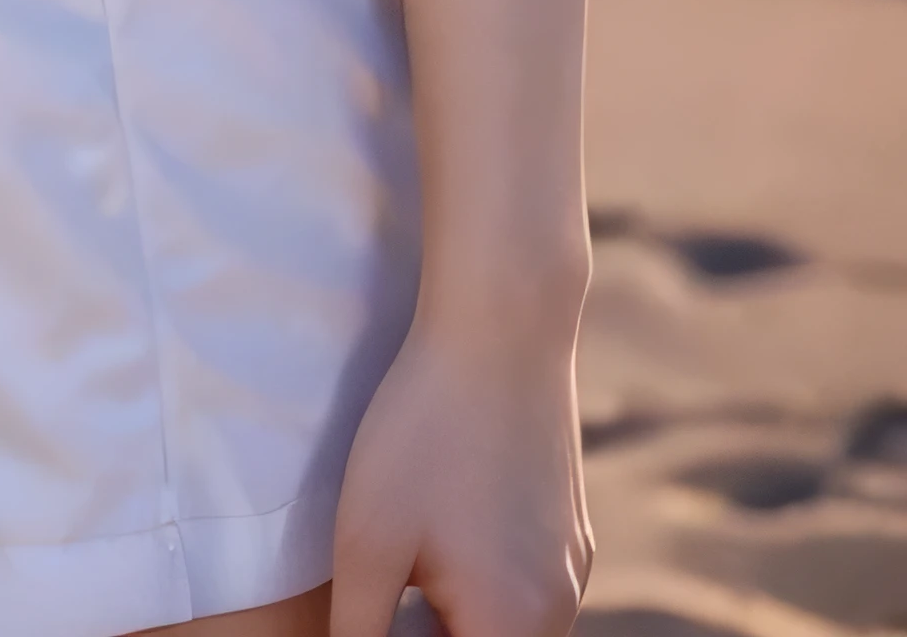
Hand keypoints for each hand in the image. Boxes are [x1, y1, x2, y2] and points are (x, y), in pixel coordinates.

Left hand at [328, 307, 592, 636]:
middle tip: (380, 586)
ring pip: (502, 622)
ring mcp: (571, 567)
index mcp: (513, 628)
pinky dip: (479, 578)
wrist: (503, 324)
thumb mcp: (366, 543)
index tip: (373, 606)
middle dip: (424, 633)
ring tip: (403, 553)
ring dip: (450, 612)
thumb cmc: (426, 430)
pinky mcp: (570, 529)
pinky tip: (442, 519)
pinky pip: (522, 582)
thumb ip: (358, 632)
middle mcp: (557, 609)